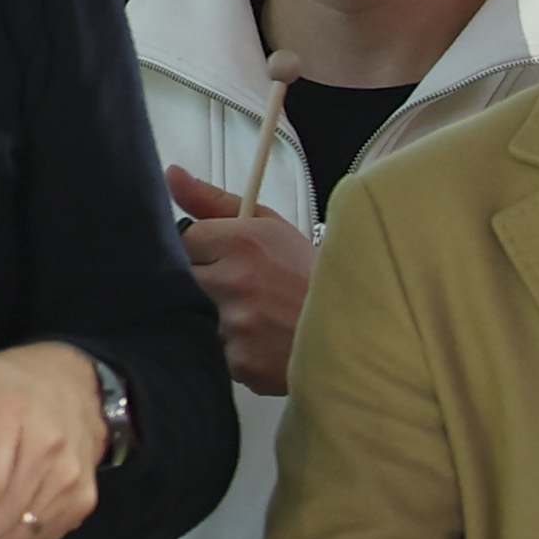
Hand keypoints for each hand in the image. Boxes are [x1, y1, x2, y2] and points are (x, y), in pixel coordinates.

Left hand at [168, 166, 320, 400]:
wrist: (365, 331)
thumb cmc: (317, 279)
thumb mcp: (273, 228)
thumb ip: (215, 202)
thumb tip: (172, 175)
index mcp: (244, 242)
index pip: (186, 241)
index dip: (206, 254)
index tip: (230, 262)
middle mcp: (237, 282)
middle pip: (187, 281)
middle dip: (210, 287)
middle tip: (249, 294)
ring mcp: (238, 326)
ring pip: (201, 320)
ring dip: (221, 322)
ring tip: (261, 321)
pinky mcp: (242, 363)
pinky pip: (220, 355)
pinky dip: (238, 352)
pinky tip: (265, 345)